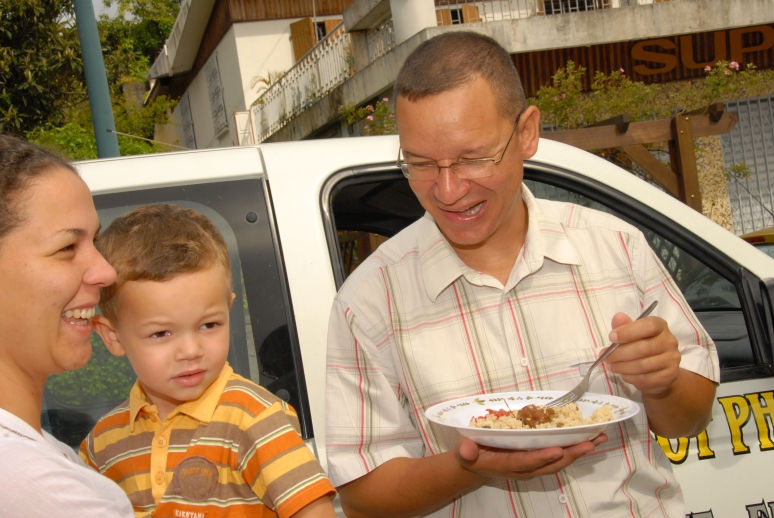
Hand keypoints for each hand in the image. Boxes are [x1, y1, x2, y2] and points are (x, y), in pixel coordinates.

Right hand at [454, 434, 606, 480]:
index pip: (525, 461)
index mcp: (505, 464)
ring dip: (578, 452)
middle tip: (590, 443)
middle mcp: (523, 469)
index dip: (541, 456)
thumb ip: (466, 451)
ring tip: (597, 440)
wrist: (474, 466)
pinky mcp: (537, 461)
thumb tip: (466, 450)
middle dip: (571, 454)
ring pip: (558, 462)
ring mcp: (532, 466)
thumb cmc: (470, 455)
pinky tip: (586, 440)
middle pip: (550, 464)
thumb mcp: (464, 452)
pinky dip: (574, 450)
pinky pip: (558, 458)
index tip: (557, 449)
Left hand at [605, 311, 680, 397]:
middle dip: (619, 354)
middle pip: (643, 348)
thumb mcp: (631, 333)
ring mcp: (672, 359)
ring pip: (643, 365)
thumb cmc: (641, 346)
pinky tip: (624, 374)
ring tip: (611, 366)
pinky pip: (646, 379)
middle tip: (606, 357)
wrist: (659, 369)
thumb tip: (618, 317)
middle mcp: (669, 341)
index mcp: (660, 326)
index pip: (648, 326)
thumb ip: (624, 325)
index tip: (611, 337)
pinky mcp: (669, 376)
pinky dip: (631, 378)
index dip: (628, 332)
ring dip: (622, 367)